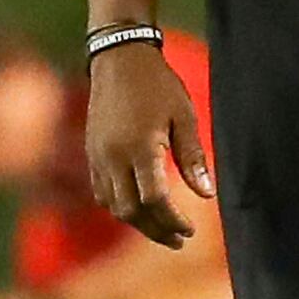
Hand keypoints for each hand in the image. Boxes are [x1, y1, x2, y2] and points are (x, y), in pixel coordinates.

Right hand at [86, 42, 213, 245]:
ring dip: (138, 222)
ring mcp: (98, 157)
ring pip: (114, 206)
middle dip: (156, 230)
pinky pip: (101, 193)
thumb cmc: (157, 84)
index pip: (155, 199)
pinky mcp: (91, 154)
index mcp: (140, 147)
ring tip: (162, 230)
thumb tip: (206, 195)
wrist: (118, 58)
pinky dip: (120, 207)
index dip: (173, 220)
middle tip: (179, 240)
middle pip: (131, 211)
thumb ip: (193, 158)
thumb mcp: (184, 116)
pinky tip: (139, 210)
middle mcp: (114, 157)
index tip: (191, 231)